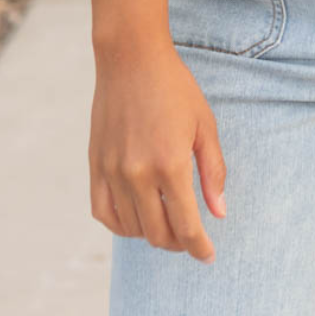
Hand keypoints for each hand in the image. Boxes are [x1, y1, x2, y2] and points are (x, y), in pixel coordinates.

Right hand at [89, 42, 226, 262]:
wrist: (130, 59)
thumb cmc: (175, 89)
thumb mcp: (205, 127)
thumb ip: (213, 173)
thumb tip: (218, 213)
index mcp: (170, 164)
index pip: (186, 226)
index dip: (199, 248)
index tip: (208, 256)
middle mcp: (138, 173)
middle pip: (158, 234)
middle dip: (179, 243)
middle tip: (191, 238)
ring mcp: (112, 171)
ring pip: (131, 228)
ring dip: (152, 234)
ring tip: (168, 223)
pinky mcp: (95, 166)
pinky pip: (104, 212)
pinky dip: (121, 225)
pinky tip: (137, 218)